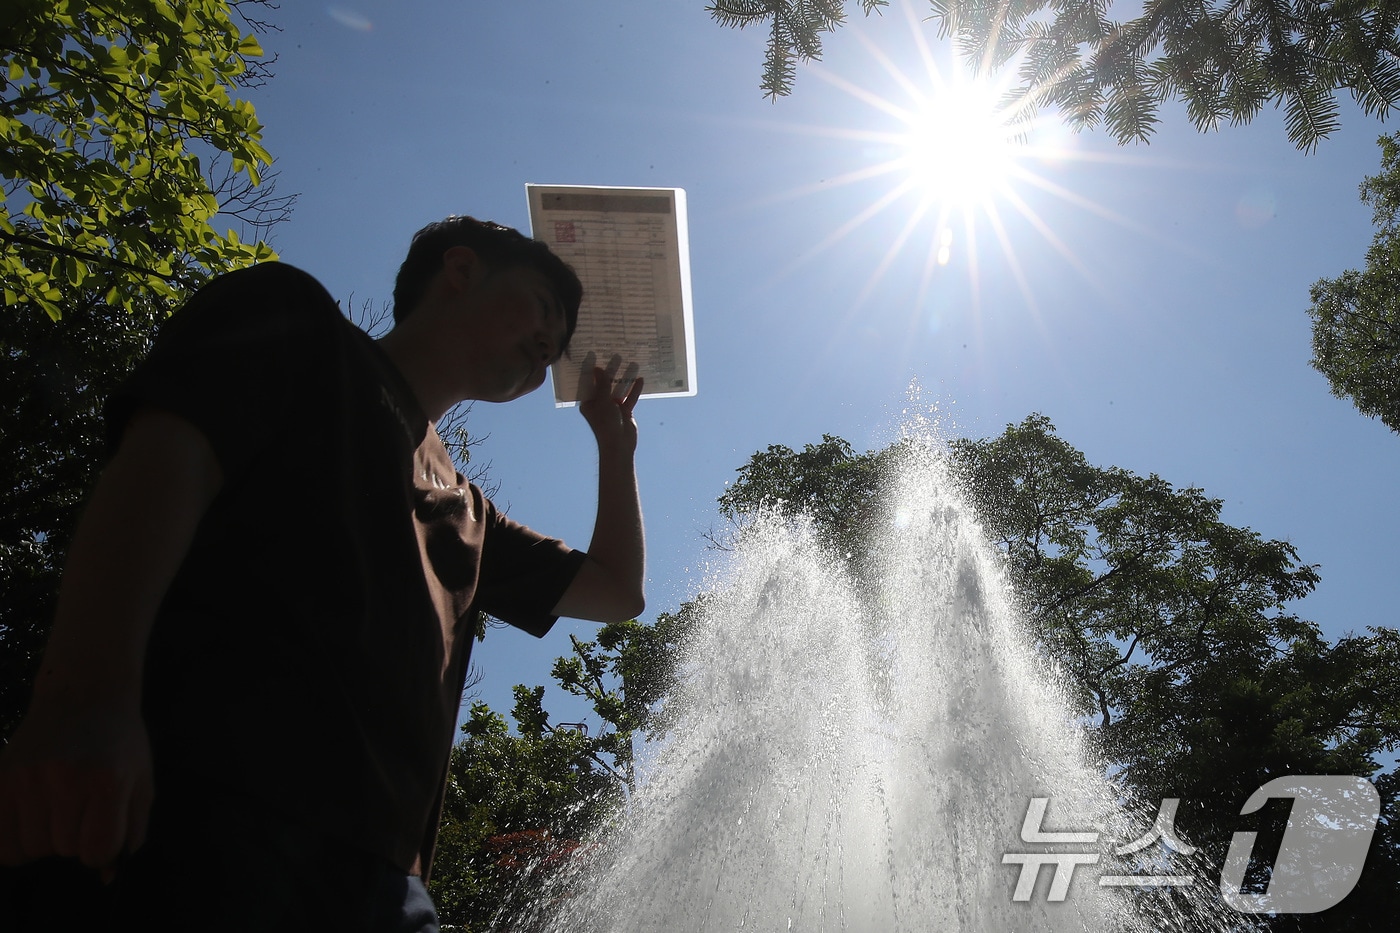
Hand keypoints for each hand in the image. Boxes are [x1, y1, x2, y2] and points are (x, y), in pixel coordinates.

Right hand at [0, 695, 152, 880]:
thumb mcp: (142, 781)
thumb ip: (131, 831)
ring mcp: (26, 778)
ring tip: (54, 810)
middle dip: (73, 839)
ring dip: (43, 839)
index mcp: (106, 781)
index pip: (97, 850)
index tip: (102, 830)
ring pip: (28, 849)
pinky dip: (13, 841)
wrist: (84, 695)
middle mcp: (64, 779)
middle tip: (79, 810)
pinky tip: (29, 819)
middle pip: (61, 850)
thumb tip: (108, 874)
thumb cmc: (120, 743)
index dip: (101, 849)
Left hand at [578, 357, 641, 454]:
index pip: (589, 382)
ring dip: (625, 378)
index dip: (591, 369)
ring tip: (632, 363)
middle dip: (611, 370)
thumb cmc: (606, 424)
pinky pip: (630, 397)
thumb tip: (598, 369)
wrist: (619, 445)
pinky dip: (634, 389)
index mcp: (589, 402)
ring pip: (619, 388)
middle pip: (605, 383)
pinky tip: (640, 379)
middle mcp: (599, 403)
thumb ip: (602, 385)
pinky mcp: (624, 411)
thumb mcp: (602, 402)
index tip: (595, 354)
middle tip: (616, 355)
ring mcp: (613, 407)